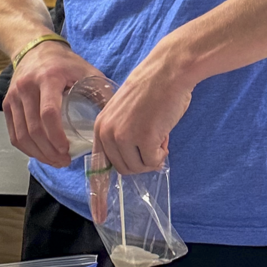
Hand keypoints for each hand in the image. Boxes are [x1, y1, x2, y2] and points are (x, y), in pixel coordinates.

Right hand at [2, 41, 101, 166]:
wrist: (35, 48)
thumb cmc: (63, 62)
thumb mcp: (86, 70)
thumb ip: (101, 92)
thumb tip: (114, 119)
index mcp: (48, 78)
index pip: (48, 113)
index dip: (56, 136)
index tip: (67, 149)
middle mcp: (27, 87)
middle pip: (34, 128)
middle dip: (49, 151)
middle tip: (64, 161)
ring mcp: (14, 96)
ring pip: (22, 134)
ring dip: (38, 153)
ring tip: (55, 160)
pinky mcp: (7, 103)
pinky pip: (14, 133)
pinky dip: (26, 148)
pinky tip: (40, 153)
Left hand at [92, 40, 195, 175]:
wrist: (168, 72)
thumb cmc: (151, 88)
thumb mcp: (124, 112)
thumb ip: (120, 134)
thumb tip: (129, 159)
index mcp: (100, 125)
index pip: (99, 161)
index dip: (103, 180)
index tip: (102, 194)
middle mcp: (108, 132)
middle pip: (122, 168)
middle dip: (140, 162)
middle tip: (152, 145)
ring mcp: (125, 136)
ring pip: (138, 167)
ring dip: (152, 158)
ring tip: (158, 136)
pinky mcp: (144, 139)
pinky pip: (153, 162)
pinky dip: (161, 155)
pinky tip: (164, 136)